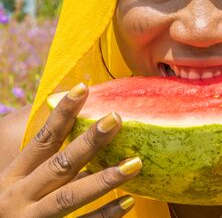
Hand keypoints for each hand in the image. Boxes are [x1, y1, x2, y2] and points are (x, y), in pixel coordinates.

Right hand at [0, 83, 141, 217]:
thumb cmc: (12, 207)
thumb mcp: (16, 182)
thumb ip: (42, 159)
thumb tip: (76, 124)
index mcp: (15, 176)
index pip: (43, 139)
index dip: (63, 113)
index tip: (83, 88)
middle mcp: (21, 196)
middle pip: (61, 165)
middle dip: (89, 142)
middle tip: (116, 119)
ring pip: (72, 196)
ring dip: (105, 178)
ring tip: (135, 163)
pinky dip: (105, 214)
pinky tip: (128, 200)